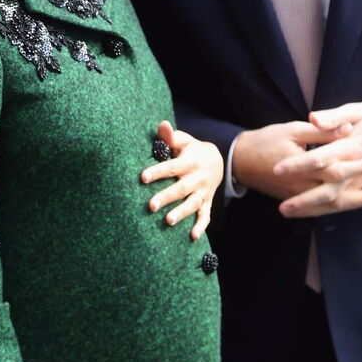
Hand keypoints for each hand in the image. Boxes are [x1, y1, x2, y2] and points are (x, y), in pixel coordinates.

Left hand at [141, 121, 223, 239]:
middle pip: (180, 189)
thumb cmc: (192, 150)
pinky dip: (201, 226)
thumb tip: (162, 125)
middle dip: (166, 197)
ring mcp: (203, 192)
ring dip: (181, 213)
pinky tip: (192, 236)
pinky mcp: (207, 202)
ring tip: (168, 221)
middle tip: (150, 206)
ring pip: (192, 204)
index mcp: (189, 162)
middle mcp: (197, 178)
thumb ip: (171, 136)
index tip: (142, 177)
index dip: (157, 172)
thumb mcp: (184, 140)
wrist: (218, 160)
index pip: (171, 168)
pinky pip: (205, 216)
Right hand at [231, 120, 355, 198]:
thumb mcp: (292, 130)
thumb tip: (346, 129)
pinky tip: (350, 205)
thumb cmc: (265, 140)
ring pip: (331, 207)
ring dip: (355, 205)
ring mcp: (299, 196)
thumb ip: (320, 131)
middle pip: (339, 195)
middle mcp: (304, 186)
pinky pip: (319, 210)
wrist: (238, 160)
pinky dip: (337, 208)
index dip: (358, 166)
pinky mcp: (294, 199)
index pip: (337, 169)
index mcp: (305, 167)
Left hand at [274, 102, 361, 216]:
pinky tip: (307, 212)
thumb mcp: (357, 110)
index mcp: (351, 146)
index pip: (320, 158)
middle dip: (304, 200)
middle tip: (281, 208)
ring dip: (312, 209)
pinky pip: (343, 202)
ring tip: (287, 211)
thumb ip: (333, 117)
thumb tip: (313, 118)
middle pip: (328, 189)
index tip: (277, 170)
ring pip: (335, 201)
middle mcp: (356, 169)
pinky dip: (325, 209)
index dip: (298, 164)